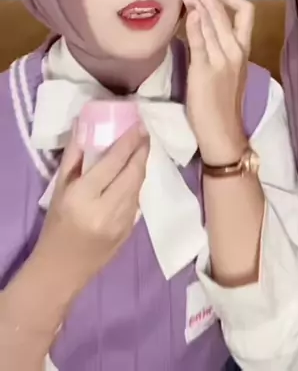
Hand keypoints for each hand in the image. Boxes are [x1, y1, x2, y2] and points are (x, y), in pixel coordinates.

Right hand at [33, 122, 148, 295]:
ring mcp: (122, 223)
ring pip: (139, 187)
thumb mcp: (59, 189)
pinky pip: (138, 201)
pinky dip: (138, 184)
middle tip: (144, 132)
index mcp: (84, 197)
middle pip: (133, 174)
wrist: (62, 269)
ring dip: (142, 166)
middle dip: (142, 151)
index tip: (138, 125)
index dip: (129, 142)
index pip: (113, 163)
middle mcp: (106, 210)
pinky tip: (135, 173)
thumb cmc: (56, 225)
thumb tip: (85, 125)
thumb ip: (74, 156)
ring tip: (142, 148)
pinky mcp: (130, 232)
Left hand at [176, 0, 253, 164]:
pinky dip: (193, 24)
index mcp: (242, 48)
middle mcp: (235, 49)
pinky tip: (185, 11)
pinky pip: (200, 42)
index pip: (245, 11)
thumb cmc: (222, 104)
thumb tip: (198, 23)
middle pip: (222, 9)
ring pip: (211, 20)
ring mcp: (222, 59)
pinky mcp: (206, 70)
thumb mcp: (226, 70)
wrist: (223, 133)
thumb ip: (215, 46)